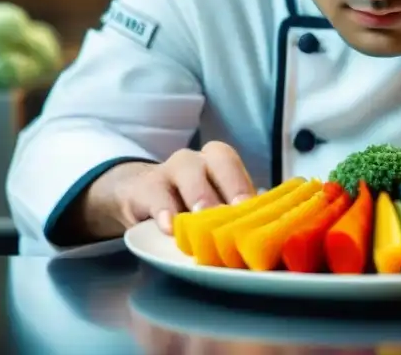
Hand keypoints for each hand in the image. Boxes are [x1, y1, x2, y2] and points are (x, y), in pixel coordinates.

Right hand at [79, 141, 255, 239]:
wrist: (140, 197)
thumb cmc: (187, 205)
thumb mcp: (211, 207)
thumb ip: (233, 217)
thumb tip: (261, 239)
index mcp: (222, 163)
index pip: (240, 168)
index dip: (247, 187)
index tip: (254, 211)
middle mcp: (200, 160)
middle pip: (220, 160)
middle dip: (232, 185)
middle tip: (236, 212)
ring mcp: (170, 169)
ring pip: (186, 170)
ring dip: (199, 195)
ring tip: (203, 219)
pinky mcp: (145, 187)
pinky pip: (155, 194)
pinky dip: (163, 210)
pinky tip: (169, 227)